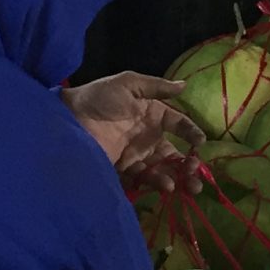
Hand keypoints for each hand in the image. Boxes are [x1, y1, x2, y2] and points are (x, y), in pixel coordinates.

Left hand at [65, 73, 204, 190]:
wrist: (69, 119)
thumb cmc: (98, 97)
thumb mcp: (128, 84)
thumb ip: (157, 87)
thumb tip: (184, 85)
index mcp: (152, 114)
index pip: (178, 124)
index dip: (191, 133)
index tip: (200, 142)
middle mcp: (147, 136)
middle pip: (174, 153)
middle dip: (188, 164)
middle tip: (196, 173)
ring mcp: (136, 155)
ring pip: (163, 169)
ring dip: (178, 178)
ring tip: (188, 185)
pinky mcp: (124, 170)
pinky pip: (145, 178)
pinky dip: (157, 183)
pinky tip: (166, 185)